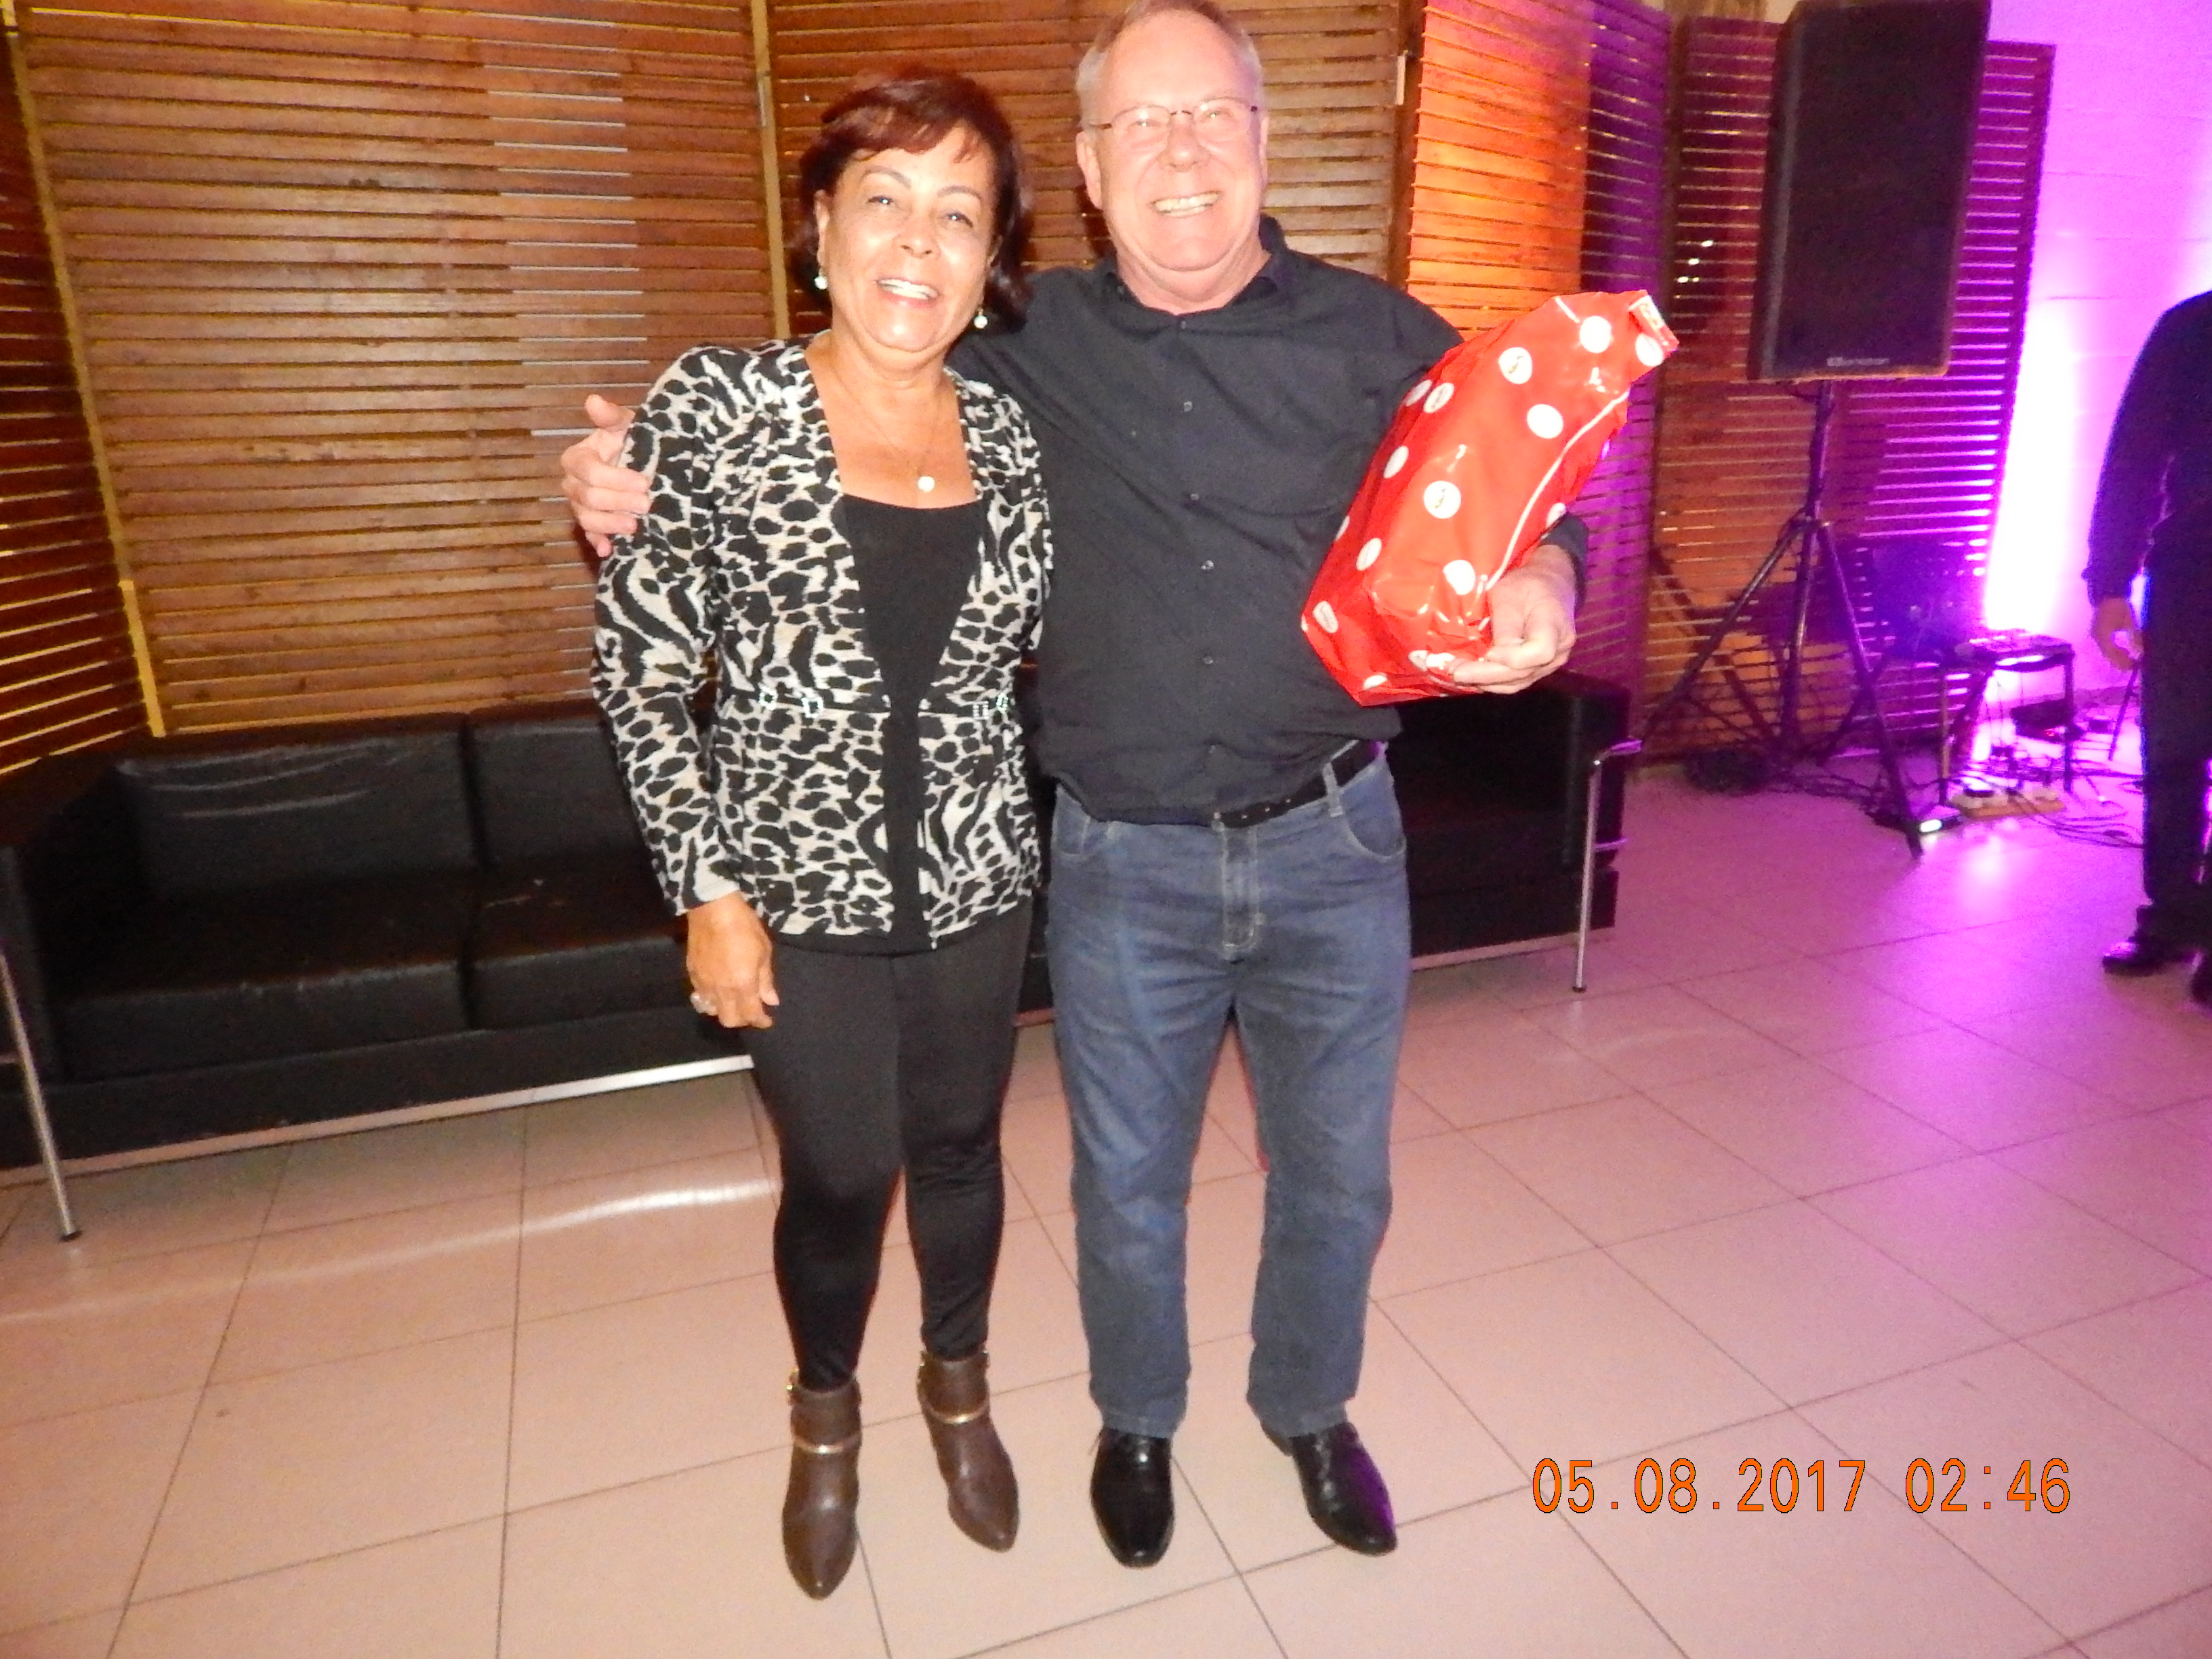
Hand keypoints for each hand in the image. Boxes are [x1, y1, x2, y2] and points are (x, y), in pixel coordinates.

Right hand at [561, 394, 649, 557]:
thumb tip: (593, 400)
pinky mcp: (591, 524)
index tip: (644, 482)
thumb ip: (611, 416)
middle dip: (619, 502)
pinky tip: (609, 550)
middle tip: (647, 504)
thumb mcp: (627, 426)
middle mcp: (573, 483)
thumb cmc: (633, 442)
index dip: (616, 479)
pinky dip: (599, 543)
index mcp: (577, 458)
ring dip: (611, 524)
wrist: (643, 465)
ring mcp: (580, 506)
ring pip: (588, 519)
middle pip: (589, 498)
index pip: (590, 472)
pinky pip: (589, 536)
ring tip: (635, 526)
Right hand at [685, 892, 778, 1028]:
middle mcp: (721, 990)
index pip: (751, 1015)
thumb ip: (766, 980)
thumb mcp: (764, 951)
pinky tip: (718, 991)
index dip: (761, 1021)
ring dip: (725, 1011)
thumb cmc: (744, 927)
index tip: (767, 1020)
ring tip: (734, 1002)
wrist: (713, 909)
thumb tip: (771, 1001)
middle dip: (742, 1020)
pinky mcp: (692, 974)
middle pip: (729, 1020)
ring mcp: (704, 984)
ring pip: (712, 1011)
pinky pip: (700, 997)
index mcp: (742, 985)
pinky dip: (710, 1000)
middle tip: (751, 1011)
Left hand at [1436, 544, 1578, 693]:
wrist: (1549, 585)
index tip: (1488, 653)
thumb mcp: (1509, 594)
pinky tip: (1471, 677)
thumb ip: (1505, 626)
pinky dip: (1492, 682)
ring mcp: (1551, 663)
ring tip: (1457, 675)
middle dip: (1485, 675)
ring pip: (1517, 683)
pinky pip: (1515, 682)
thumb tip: (1492, 658)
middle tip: (1454, 671)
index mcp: (1554, 624)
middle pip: (1522, 673)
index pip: (1539, 652)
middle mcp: (1558, 650)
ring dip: (1485, 683)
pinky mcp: (1538, 669)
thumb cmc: (1526, 585)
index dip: (1512, 658)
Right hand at [2090, 595, 2141, 672]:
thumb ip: (2134, 639)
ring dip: (2116, 656)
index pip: (2112, 655)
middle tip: (2133, 665)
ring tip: (2129, 659)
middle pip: (2108, 655)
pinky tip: (2122, 649)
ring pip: (2106, 651)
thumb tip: (2140, 654)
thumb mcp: (2129, 622)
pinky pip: (2105, 645)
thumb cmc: (2119, 606)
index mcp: (2103, 637)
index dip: (2123, 662)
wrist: (2107, 592)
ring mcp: (2095, 634)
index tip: (2134, 667)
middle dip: (2120, 661)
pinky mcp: (2097, 631)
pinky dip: (2113, 649)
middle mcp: (2097, 638)